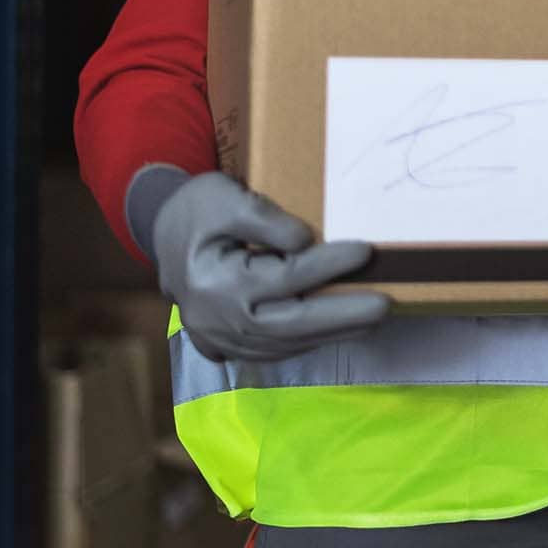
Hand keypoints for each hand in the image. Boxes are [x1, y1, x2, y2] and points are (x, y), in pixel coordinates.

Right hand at [144, 167, 390, 362]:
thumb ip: (263, 219)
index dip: (325, 265)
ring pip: (283, 344)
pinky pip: (273, 350)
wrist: (163, 235)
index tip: (365, 251)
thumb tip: (304, 241)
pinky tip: (342, 329)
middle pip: (286, 326)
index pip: (281, 277)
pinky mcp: (226, 346)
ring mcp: (218, 339)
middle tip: (384, 305)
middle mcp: (214, 320)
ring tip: (373, 318)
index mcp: (211, 282)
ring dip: (330, 334)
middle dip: (339, 318)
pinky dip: (309, 341)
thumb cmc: (198, 210)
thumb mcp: (224, 197)